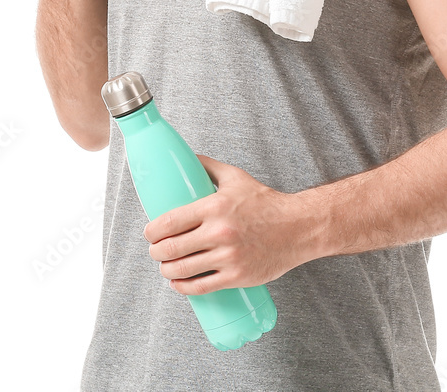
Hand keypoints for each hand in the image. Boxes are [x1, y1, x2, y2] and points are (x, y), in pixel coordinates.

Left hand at [143, 155, 307, 295]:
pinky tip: (178, 283)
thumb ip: (208, 167)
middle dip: (156, 252)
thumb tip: (187, 159)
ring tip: (166, 266)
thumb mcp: (235, 177)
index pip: (170, 221)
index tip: (149, 232)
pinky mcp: (236, 277)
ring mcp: (228, 257)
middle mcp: (219, 232)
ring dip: (166, 271)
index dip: (152, 231)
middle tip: (156, 250)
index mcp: (215, 206)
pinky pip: (201, 287)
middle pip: (171, 248)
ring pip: (182, 270)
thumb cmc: (266, 202)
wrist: (297, 227)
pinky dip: (183, 287)